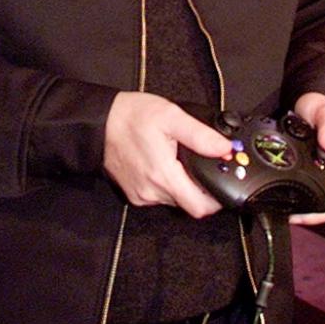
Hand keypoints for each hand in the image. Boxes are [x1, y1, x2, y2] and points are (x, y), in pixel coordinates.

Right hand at [103, 92, 231, 218]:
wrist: (99, 123)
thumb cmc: (131, 117)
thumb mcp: (172, 116)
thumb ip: (201, 136)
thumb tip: (225, 149)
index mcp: (164, 175)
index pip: (200, 207)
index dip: (217, 198)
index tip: (223, 182)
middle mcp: (152, 191)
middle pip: (189, 205)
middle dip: (202, 189)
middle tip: (204, 166)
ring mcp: (142, 195)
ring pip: (175, 200)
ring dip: (184, 185)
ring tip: (181, 160)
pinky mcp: (134, 194)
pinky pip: (159, 196)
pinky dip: (168, 184)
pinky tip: (165, 164)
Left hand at [289, 92, 324, 226]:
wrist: (314, 101)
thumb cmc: (324, 108)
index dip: (322, 214)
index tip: (301, 216)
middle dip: (308, 215)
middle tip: (284, 214)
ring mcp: (324, 173)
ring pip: (316, 200)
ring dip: (301, 208)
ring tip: (280, 208)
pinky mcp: (313, 170)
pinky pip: (307, 189)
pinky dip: (296, 196)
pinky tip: (280, 194)